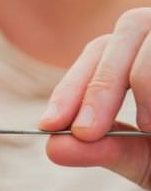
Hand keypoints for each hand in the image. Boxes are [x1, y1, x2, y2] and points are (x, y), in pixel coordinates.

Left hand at [39, 9, 150, 189]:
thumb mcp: (144, 157)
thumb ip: (103, 149)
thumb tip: (53, 147)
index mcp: (142, 53)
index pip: (98, 53)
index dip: (70, 86)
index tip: (49, 124)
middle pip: (125, 32)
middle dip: (99, 86)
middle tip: (86, 132)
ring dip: (144, 82)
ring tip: (148, 128)